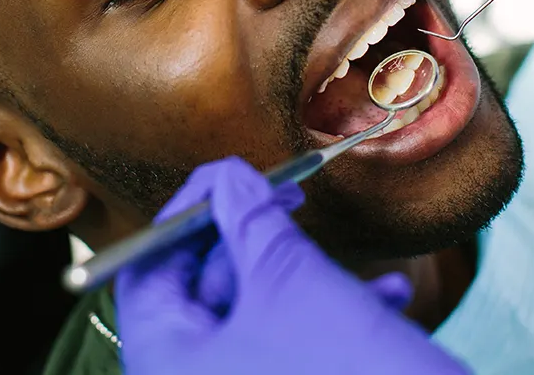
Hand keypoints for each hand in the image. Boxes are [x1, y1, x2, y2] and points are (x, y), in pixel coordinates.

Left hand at [114, 157, 467, 374]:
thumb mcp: (292, 282)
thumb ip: (250, 220)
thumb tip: (228, 178)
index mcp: (167, 363)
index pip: (145, 269)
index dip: (186, 213)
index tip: (229, 177)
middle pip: (199, 290)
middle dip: (254, 242)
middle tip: (289, 201)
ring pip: (255, 316)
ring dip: (310, 279)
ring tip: (358, 263)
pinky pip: (290, 346)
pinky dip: (333, 316)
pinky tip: (388, 297)